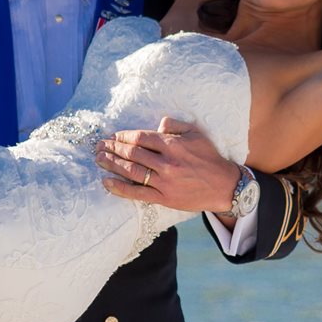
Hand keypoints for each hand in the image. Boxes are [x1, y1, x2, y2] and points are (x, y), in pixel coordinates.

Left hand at [96, 117, 241, 218]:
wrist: (224, 186)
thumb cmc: (209, 157)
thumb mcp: (196, 134)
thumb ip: (175, 125)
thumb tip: (158, 123)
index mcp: (173, 145)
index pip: (141, 138)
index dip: (124, 136)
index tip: (113, 136)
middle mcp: (166, 162)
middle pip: (132, 153)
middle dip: (112, 148)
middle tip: (98, 146)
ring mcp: (164, 181)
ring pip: (132, 171)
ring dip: (112, 164)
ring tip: (98, 159)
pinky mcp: (164, 198)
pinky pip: (137, 193)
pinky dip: (120, 188)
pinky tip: (107, 182)